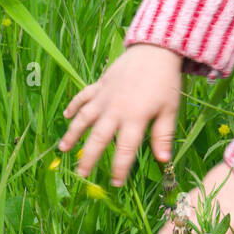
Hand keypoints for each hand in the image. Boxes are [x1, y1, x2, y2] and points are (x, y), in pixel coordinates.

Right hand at [57, 43, 182, 184]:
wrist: (155, 50)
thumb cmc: (165, 82)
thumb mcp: (170, 110)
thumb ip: (163, 135)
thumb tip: (163, 160)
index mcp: (135, 118)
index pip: (125, 149)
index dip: (120, 168)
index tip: (116, 184)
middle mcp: (115, 109)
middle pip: (98, 138)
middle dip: (89, 158)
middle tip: (80, 176)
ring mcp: (104, 96)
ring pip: (84, 118)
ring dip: (72, 134)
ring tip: (63, 150)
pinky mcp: (99, 84)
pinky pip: (83, 96)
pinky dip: (73, 105)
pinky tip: (66, 115)